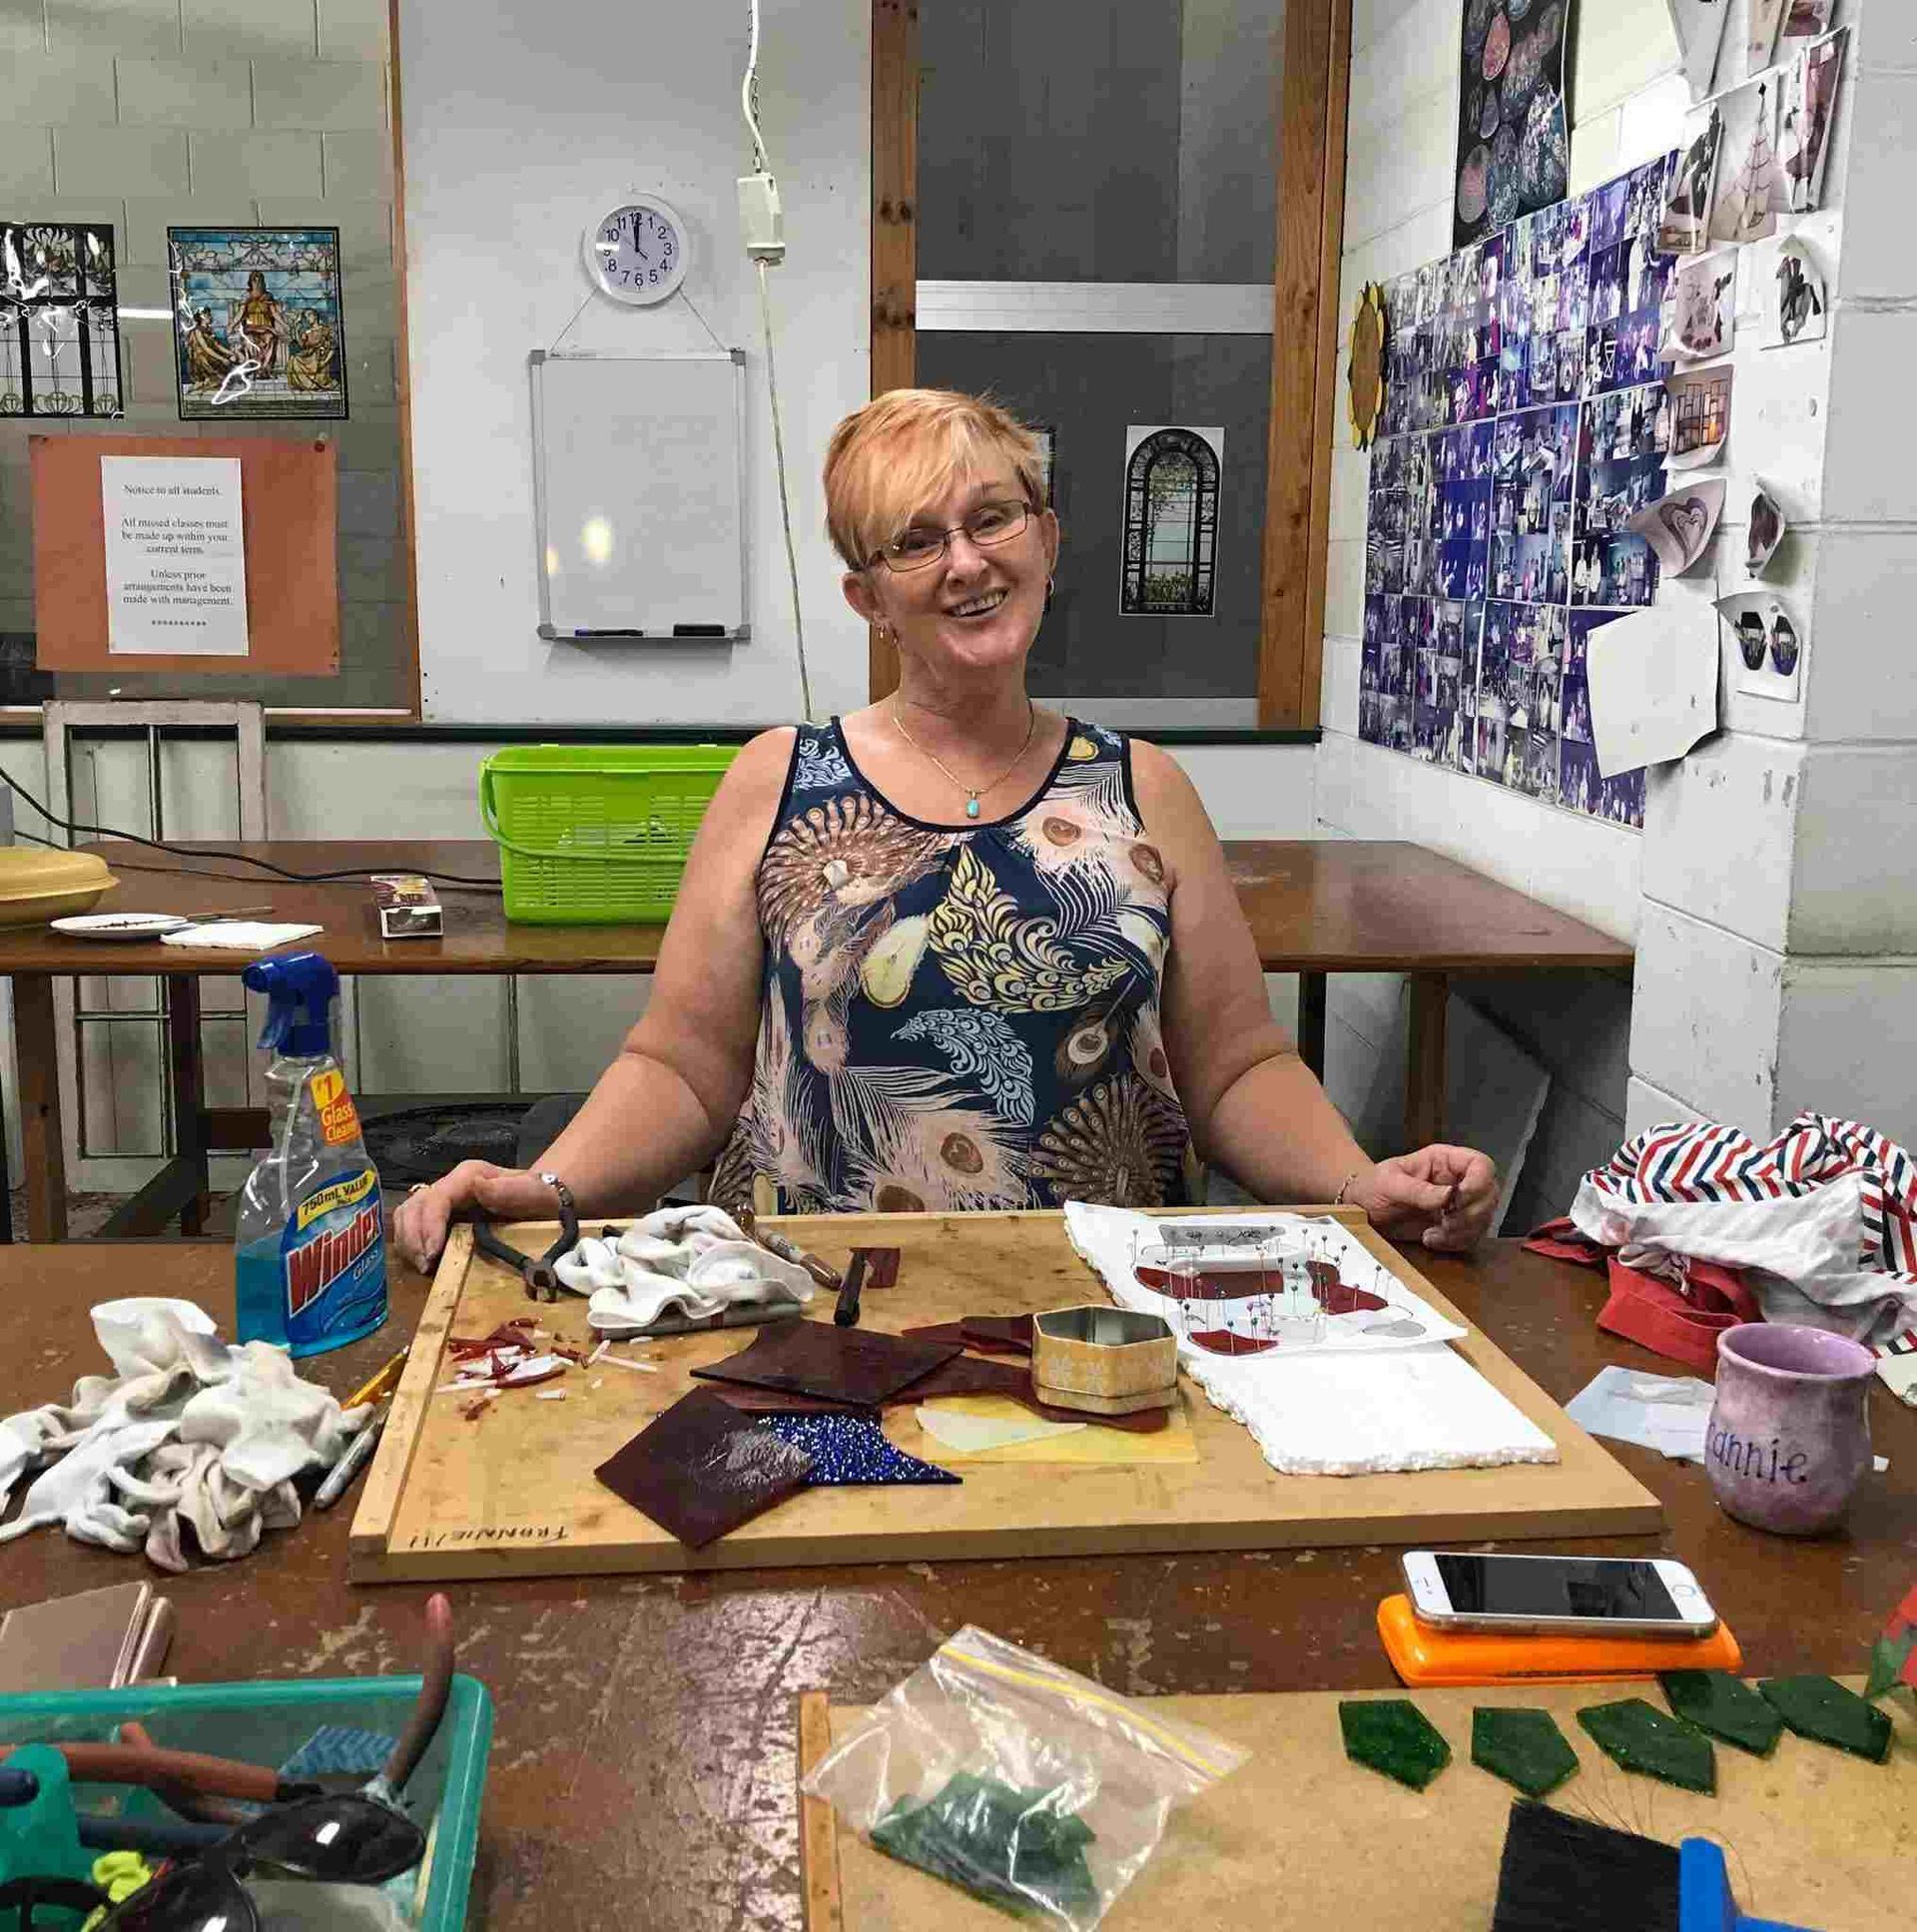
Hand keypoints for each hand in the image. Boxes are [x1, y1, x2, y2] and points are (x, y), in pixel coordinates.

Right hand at [390, 1161, 555, 1273]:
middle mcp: (450, 1185)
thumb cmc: (540, 1196)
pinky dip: (411, 1245)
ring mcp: (442, 1200)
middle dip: (413, 1237)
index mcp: (469, 1176)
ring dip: (408, 1242)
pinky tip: (423, 1262)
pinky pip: (412, 1226)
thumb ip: (511, 1190)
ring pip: (407, 1215)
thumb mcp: (535, 1192)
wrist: (543, 1199)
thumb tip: (478, 1185)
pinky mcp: (439, 1216)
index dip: (429, 1226)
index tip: (432, 1254)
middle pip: (414, 1206)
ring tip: (423, 1267)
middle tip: (424, 1266)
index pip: (437, 1198)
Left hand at [1348, 1145, 1498, 1252]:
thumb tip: (1448, 1196)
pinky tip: (1431, 1240)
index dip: (1479, 1183)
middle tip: (1444, 1223)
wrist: (1362, 1211)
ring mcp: (1459, 1205)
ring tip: (1431, 1235)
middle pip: (1490, 1195)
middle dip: (1470, 1214)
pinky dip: (1455, 1243)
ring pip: (1484, 1219)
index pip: (1481, 1165)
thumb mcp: (1389, 1184)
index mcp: (1444, 1161)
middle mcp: (1457, 1180)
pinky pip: (1471, 1237)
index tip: (1459, 1200)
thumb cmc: (1373, 1187)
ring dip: (1462, 1232)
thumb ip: (1417, 1189)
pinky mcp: (1454, 1226)